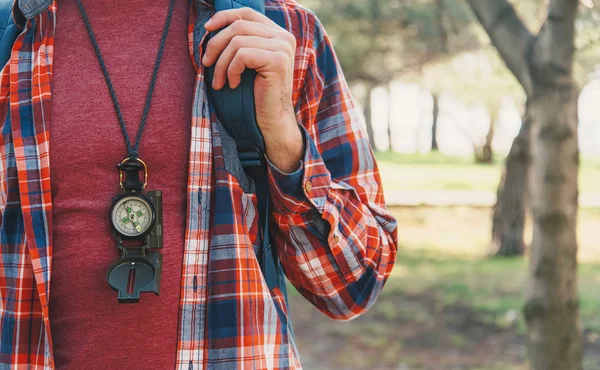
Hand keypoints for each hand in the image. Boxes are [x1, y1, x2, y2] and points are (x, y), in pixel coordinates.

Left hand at [202, 8, 302, 172]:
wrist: (271, 120)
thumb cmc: (255, 93)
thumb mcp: (247, 62)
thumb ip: (240, 41)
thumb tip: (211, 25)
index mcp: (277, 33)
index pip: (246, 13)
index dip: (223, 17)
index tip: (206, 29)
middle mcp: (283, 37)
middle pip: (238, 26)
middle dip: (215, 45)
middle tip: (206, 64)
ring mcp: (282, 48)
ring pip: (237, 42)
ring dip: (221, 63)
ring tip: (219, 81)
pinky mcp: (278, 61)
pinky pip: (242, 56)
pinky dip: (231, 71)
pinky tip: (232, 84)